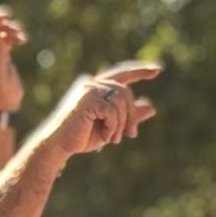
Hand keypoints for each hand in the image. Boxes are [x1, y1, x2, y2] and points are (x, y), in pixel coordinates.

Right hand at [30, 64, 160, 161]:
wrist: (58, 145)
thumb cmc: (80, 137)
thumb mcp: (110, 127)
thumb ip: (128, 117)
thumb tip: (151, 108)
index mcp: (95, 86)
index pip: (122, 74)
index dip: (140, 71)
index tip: (157, 71)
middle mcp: (92, 83)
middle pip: (125, 92)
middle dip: (131, 115)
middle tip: (132, 135)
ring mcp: (89, 89)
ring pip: (121, 101)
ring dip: (122, 123)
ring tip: (114, 139)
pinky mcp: (88, 98)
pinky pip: (112, 111)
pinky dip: (112, 127)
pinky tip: (105, 137)